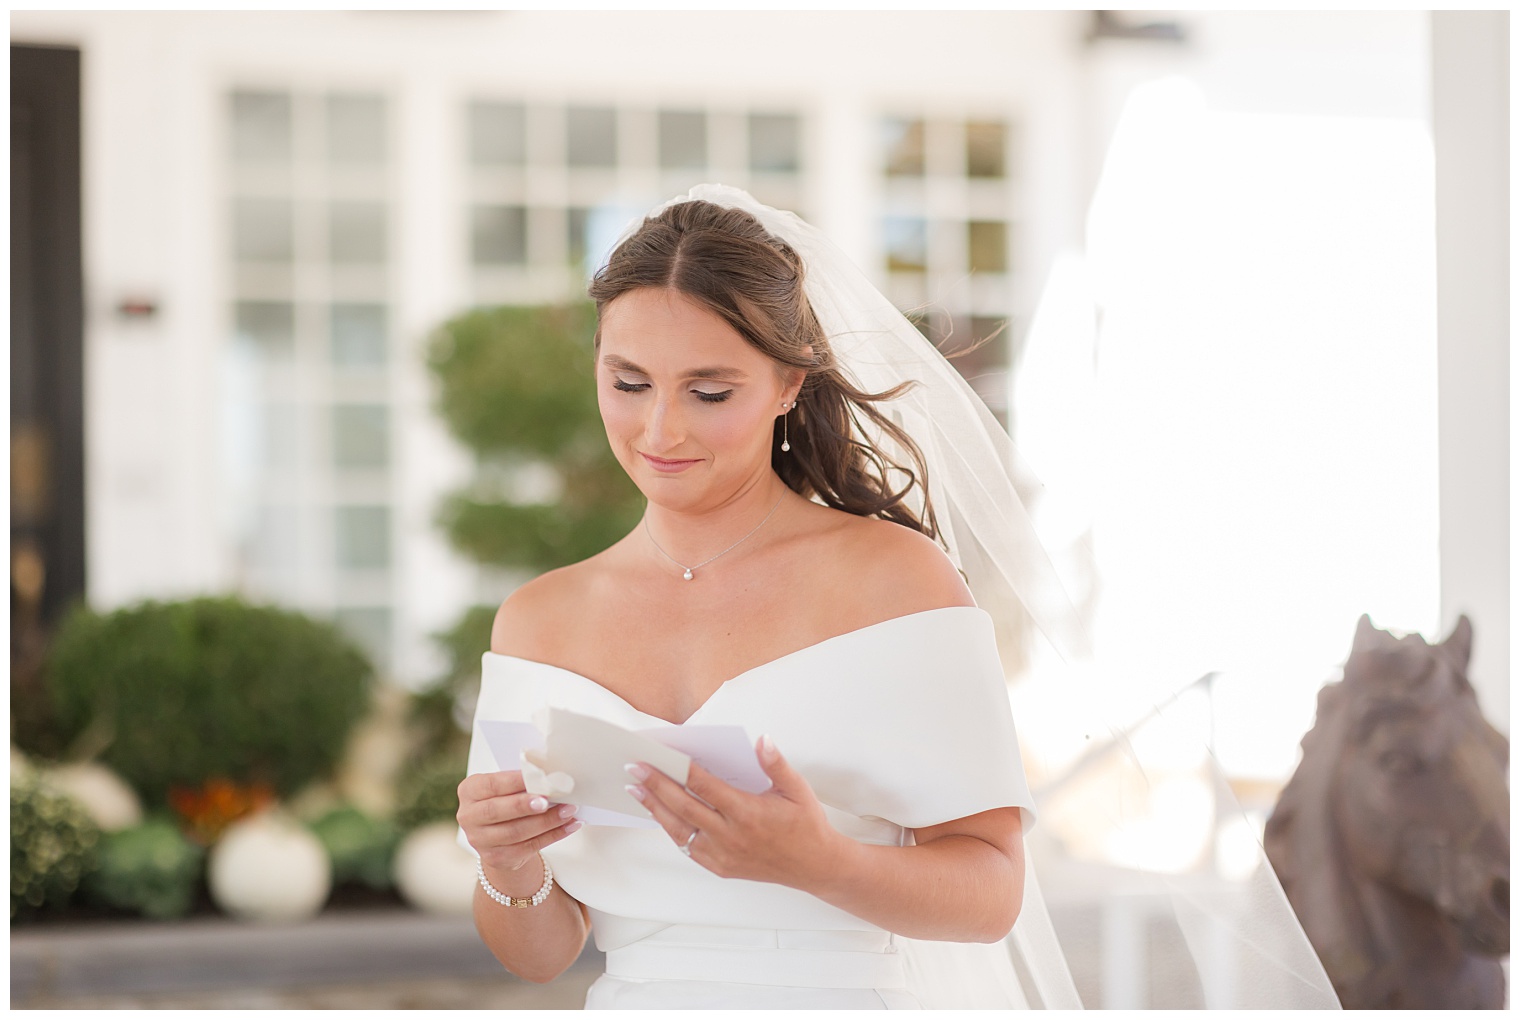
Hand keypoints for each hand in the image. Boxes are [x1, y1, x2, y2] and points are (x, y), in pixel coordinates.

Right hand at [456, 770, 581, 879]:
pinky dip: (553, 835)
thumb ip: (522, 781)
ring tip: (569, 810)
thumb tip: (552, 776)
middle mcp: (469, 817)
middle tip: (549, 799)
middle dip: (525, 805)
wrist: (500, 836)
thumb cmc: (507, 800)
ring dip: (546, 821)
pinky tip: (570, 825)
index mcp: (470, 791)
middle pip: (497, 811)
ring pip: (515, 832)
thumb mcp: (506, 787)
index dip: (514, 782)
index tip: (538, 777)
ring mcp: (480, 840)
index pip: (490, 785)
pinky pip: (529, 847)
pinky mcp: (497, 858)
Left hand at [624, 735, 849, 889]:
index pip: (704, 787)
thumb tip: (761, 740)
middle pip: (683, 807)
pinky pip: (689, 848)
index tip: (655, 757)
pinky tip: (661, 816)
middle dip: (655, 786)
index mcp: (747, 812)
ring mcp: (723, 855)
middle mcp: (731, 836)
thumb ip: (776, 764)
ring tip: (637, 791)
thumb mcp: (797, 789)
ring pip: (680, 831)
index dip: (676, 770)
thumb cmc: (806, 824)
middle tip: (633, 768)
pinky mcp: (721, 868)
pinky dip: (673, 830)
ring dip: (656, 809)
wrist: (815, 867)